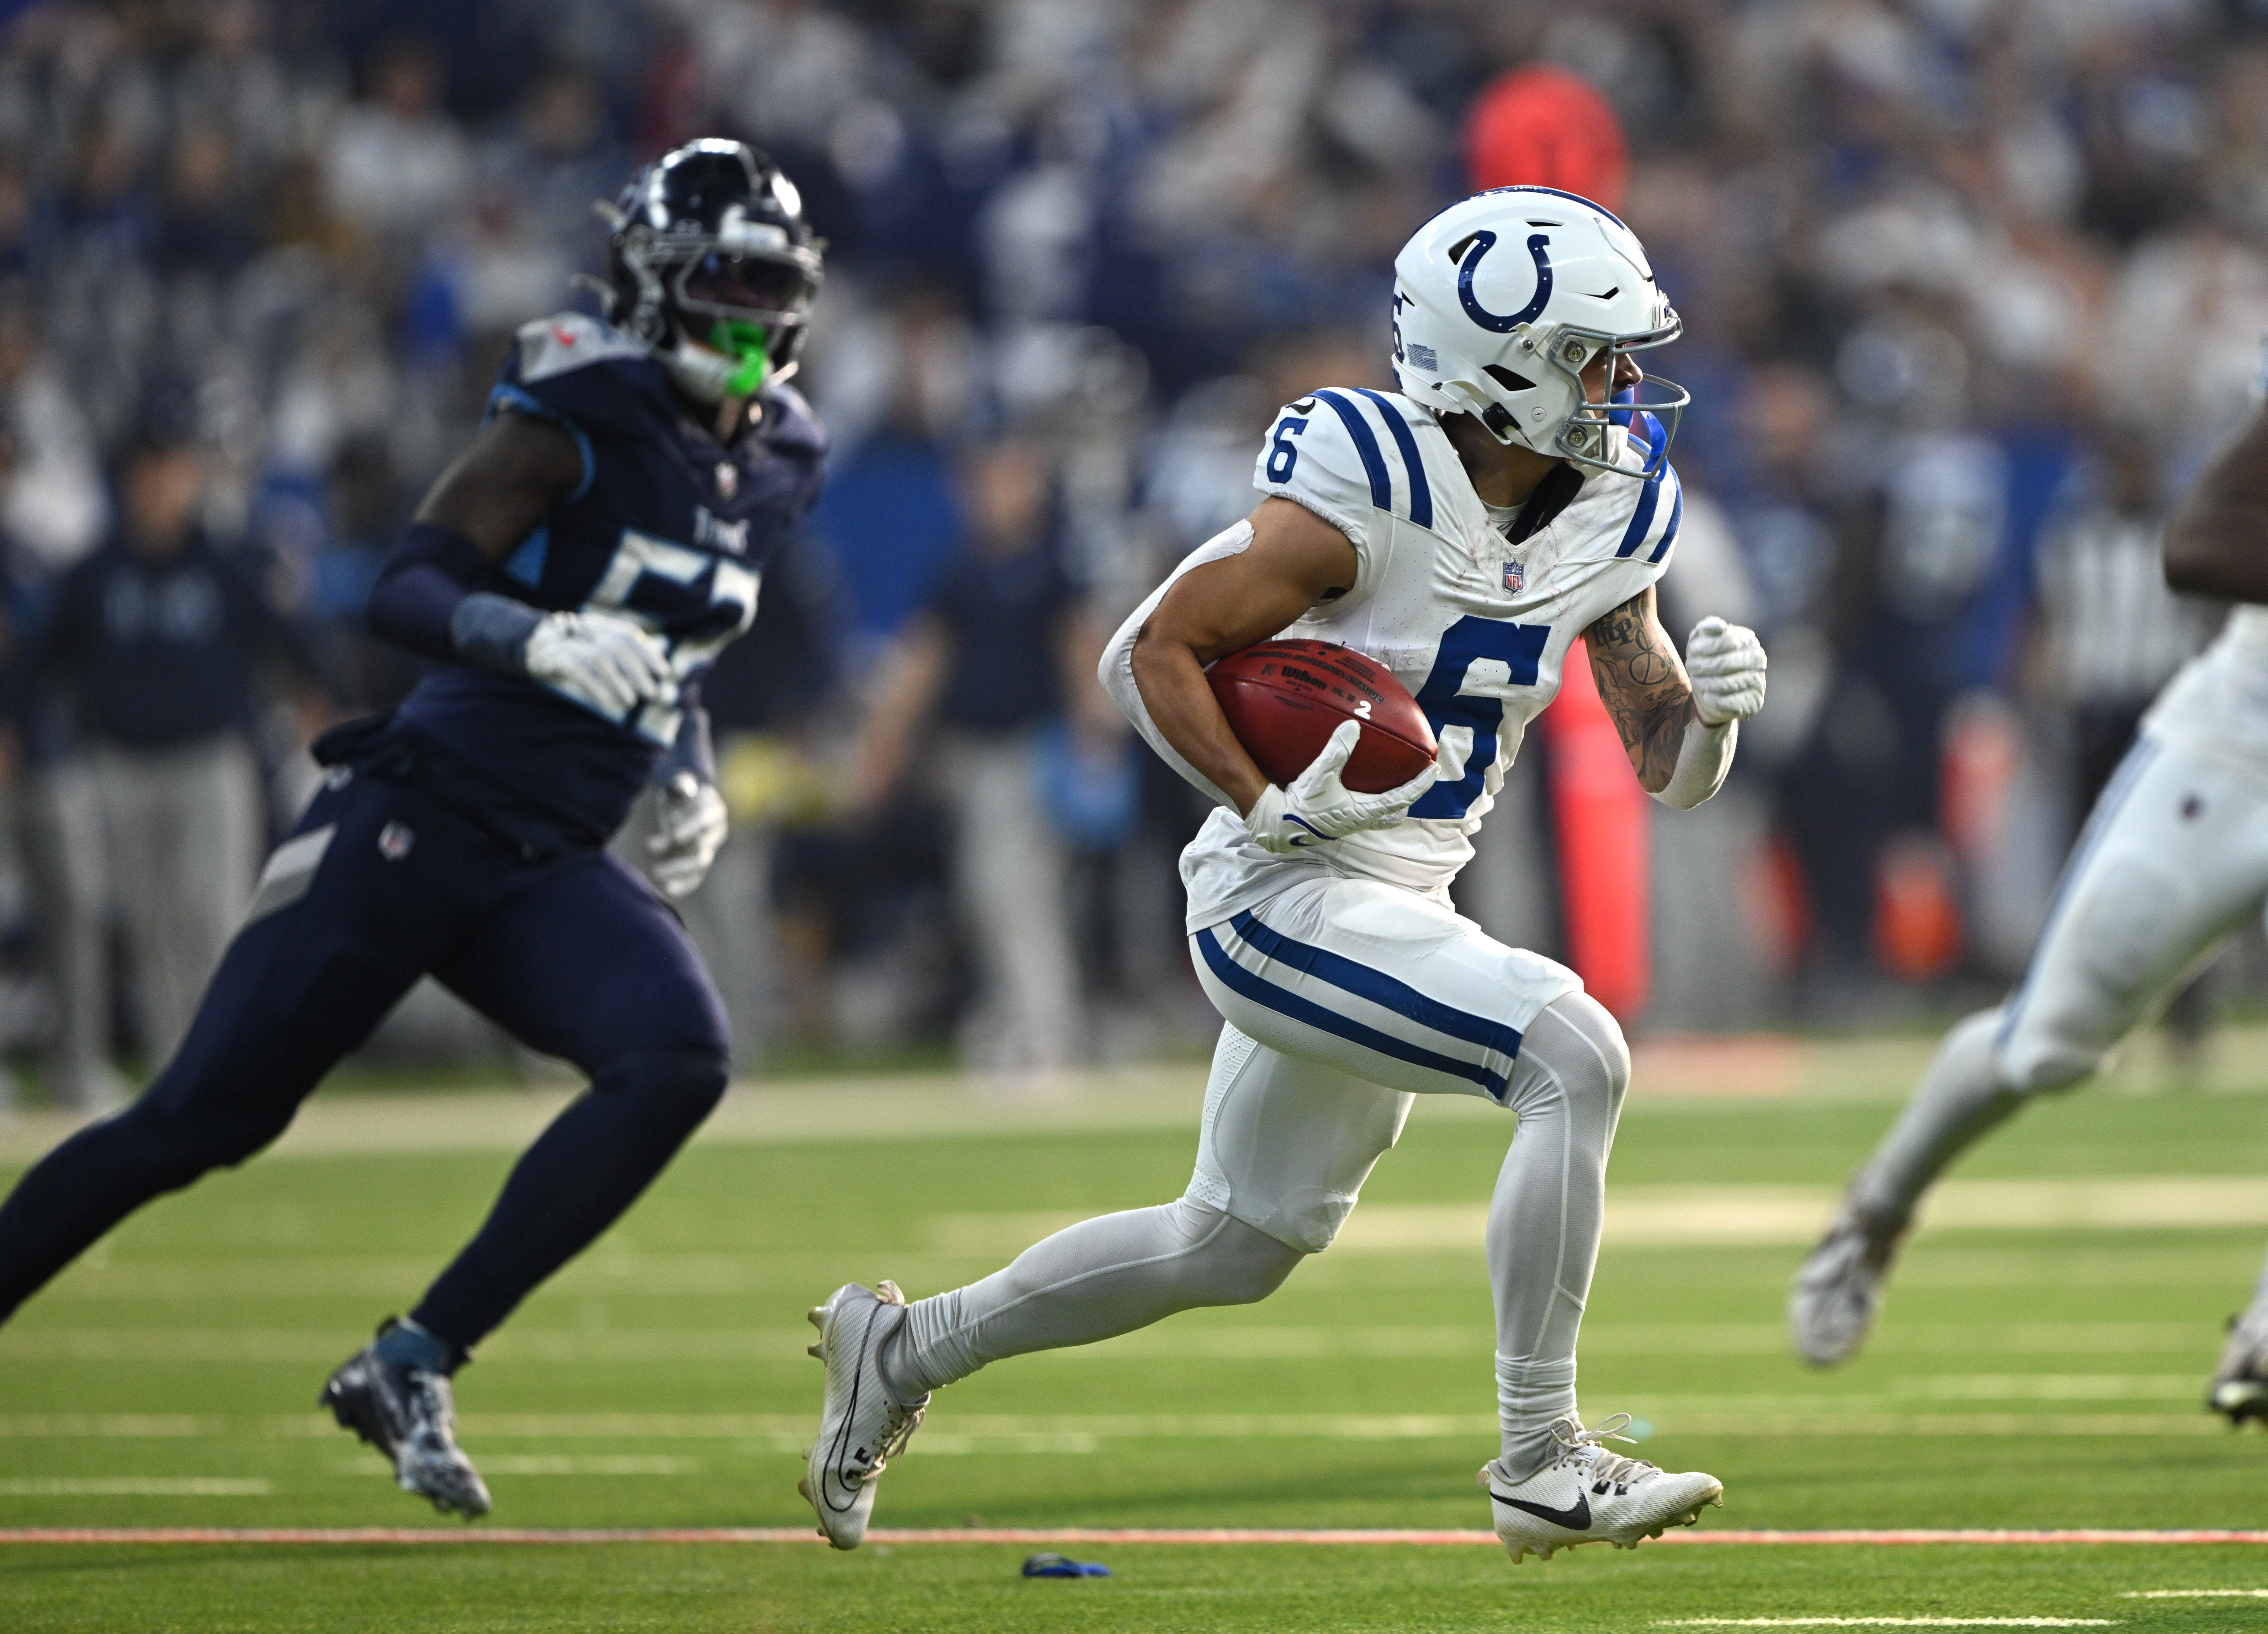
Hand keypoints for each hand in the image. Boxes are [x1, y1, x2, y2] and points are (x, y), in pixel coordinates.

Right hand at [524, 611, 676, 719]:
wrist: (531, 648)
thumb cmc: (572, 653)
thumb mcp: (599, 650)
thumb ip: (626, 656)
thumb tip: (662, 663)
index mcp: (599, 626)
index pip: (628, 635)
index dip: (648, 653)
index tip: (665, 672)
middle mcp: (586, 630)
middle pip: (618, 646)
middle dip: (638, 671)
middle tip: (652, 694)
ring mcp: (569, 643)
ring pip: (600, 659)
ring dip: (619, 682)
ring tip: (631, 703)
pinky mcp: (555, 658)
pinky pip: (579, 672)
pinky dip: (596, 688)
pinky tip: (608, 703)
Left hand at [645, 771, 726, 897]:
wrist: (685, 800)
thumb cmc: (680, 791)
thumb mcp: (679, 783)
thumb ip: (682, 784)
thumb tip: (686, 790)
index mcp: (713, 810)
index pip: (705, 821)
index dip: (691, 828)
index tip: (673, 836)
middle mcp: (714, 833)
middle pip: (703, 853)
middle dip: (680, 863)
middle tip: (656, 868)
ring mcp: (707, 849)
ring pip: (698, 869)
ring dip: (677, 874)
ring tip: (655, 875)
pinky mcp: (697, 862)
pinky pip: (694, 878)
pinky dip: (682, 885)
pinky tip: (667, 890)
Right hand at [1243, 719, 1437, 854]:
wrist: (1278, 825)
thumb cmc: (1300, 804)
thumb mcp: (1318, 774)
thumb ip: (1337, 750)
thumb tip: (1353, 725)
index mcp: (1362, 811)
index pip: (1400, 797)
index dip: (1419, 785)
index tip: (1433, 771)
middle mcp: (1359, 821)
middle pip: (1394, 813)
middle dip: (1407, 799)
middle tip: (1416, 781)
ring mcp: (1348, 824)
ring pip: (1379, 817)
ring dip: (1390, 805)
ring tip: (1394, 788)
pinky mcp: (1337, 822)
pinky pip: (1362, 814)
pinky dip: (1370, 803)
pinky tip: (1359, 790)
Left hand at [1685, 616, 1765, 725]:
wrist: (1712, 694)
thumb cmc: (1707, 662)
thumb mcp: (1702, 641)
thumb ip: (1708, 627)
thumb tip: (1720, 626)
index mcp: (1748, 640)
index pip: (1726, 639)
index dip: (1705, 646)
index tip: (1691, 651)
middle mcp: (1758, 659)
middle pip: (1724, 663)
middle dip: (1701, 666)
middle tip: (1691, 667)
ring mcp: (1758, 680)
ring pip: (1727, 683)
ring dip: (1705, 683)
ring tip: (1696, 680)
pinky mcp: (1754, 701)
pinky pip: (1732, 701)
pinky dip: (1714, 700)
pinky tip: (1707, 696)